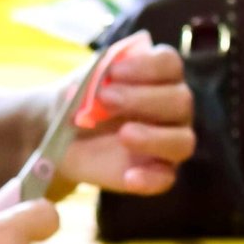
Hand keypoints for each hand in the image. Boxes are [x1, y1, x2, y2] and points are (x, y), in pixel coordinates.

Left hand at [57, 33, 196, 196]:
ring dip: (154, 137)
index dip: (147, 66)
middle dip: (143, 98)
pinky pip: (166, 179)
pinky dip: (150, 178)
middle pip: (181, 100)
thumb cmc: (77, 102)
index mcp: (158, 77)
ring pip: (183, 141)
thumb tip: (100, 85)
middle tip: (106, 99)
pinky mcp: (157, 172)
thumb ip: (90, 82)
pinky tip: (129, 176)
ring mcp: (168, 141)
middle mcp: (172, 108)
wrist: (59, 137)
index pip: (170, 64)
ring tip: (123, 135)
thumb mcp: (77, 87)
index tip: (114, 72)